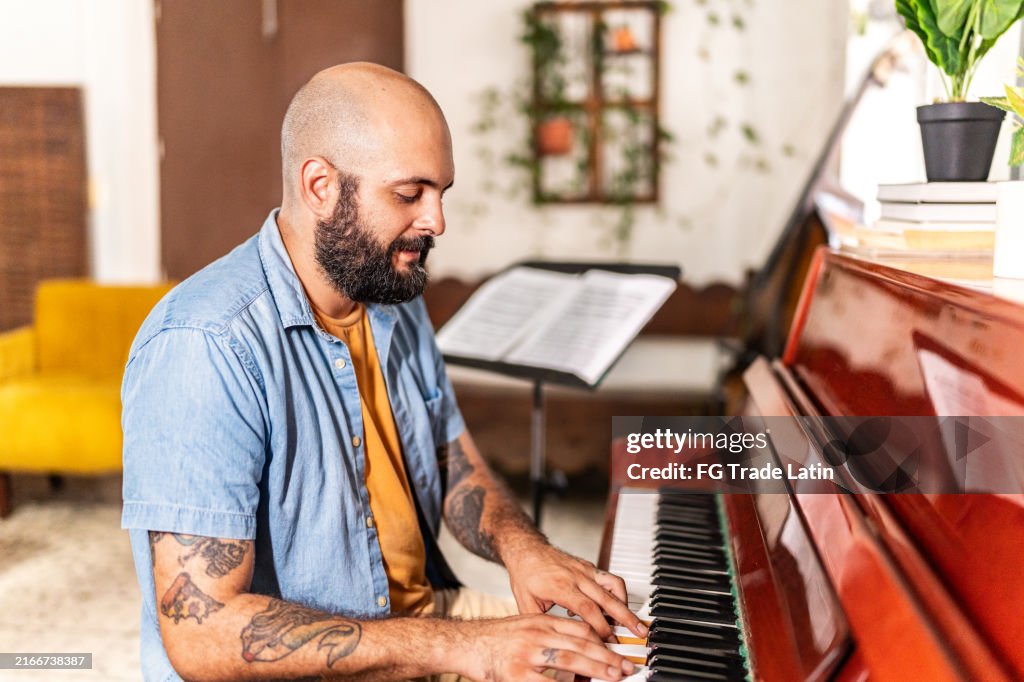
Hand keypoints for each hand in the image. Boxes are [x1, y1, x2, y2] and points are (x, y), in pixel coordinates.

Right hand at [458, 614, 634, 681]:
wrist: (463, 644)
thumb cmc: (495, 639)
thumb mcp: (526, 627)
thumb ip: (550, 636)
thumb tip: (578, 652)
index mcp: (541, 621)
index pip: (580, 628)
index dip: (603, 641)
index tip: (619, 651)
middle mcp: (536, 633)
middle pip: (581, 643)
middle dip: (608, 657)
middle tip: (626, 668)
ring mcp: (527, 654)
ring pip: (570, 660)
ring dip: (596, 670)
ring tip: (613, 677)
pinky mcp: (517, 674)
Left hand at [506, 542, 646, 640]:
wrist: (527, 549)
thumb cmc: (525, 575)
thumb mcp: (526, 602)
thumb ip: (542, 622)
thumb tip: (552, 643)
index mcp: (560, 586)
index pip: (586, 608)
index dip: (600, 626)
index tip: (608, 642)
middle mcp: (576, 576)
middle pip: (607, 598)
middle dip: (625, 618)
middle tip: (639, 632)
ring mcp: (585, 570)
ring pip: (613, 585)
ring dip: (627, 604)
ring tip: (636, 621)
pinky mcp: (589, 567)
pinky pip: (609, 579)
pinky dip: (618, 593)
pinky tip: (618, 607)